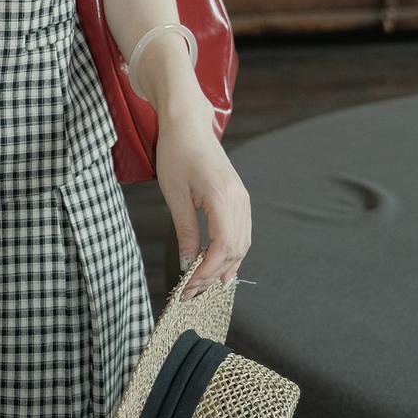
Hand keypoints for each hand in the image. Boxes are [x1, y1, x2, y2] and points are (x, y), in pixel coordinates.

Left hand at [154, 111, 251, 301]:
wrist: (188, 125)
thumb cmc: (177, 153)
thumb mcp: (174, 194)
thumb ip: (185, 231)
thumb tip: (188, 263)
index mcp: (222, 197)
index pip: (222, 247)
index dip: (207, 271)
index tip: (189, 287)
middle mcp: (239, 201)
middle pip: (236, 250)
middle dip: (214, 275)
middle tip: (192, 293)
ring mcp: (242, 200)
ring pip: (242, 244)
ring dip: (226, 267)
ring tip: (204, 286)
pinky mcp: (240, 199)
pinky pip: (242, 233)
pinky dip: (232, 253)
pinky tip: (219, 266)